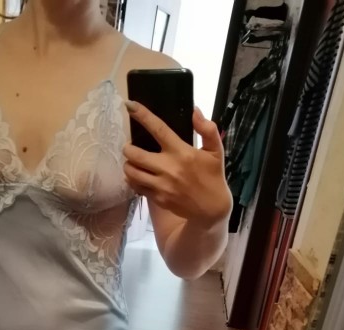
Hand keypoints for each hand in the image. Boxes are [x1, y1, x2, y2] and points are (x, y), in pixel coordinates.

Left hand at [123, 104, 231, 227]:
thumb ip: (207, 129)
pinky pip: (136, 187)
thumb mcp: (216, 151)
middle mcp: (168, 168)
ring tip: (133, 161)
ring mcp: (160, 185)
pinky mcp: (157, 198)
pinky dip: (133, 179)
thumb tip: (195, 110)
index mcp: (181, 152)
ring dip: (128, 164)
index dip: (142, 115)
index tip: (129, 105)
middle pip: (134, 154)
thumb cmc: (213, 176)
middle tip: (131, 147)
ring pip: (131, 172)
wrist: (211, 209)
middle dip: (128, 148)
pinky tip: (137, 176)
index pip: (158, 129)